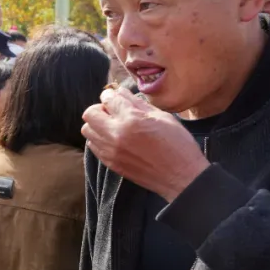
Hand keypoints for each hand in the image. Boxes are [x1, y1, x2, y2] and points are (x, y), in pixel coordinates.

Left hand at [82, 86, 209, 201]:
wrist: (182, 177)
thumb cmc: (178, 144)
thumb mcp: (162, 116)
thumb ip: (138, 103)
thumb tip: (121, 93)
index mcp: (131, 120)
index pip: (107, 99)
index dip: (111, 95)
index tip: (116, 97)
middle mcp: (116, 134)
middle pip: (90, 113)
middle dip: (100, 109)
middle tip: (113, 112)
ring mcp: (110, 150)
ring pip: (87, 130)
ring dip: (97, 124)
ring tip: (113, 126)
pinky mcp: (110, 163)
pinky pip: (92, 145)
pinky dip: (99, 139)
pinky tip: (114, 139)